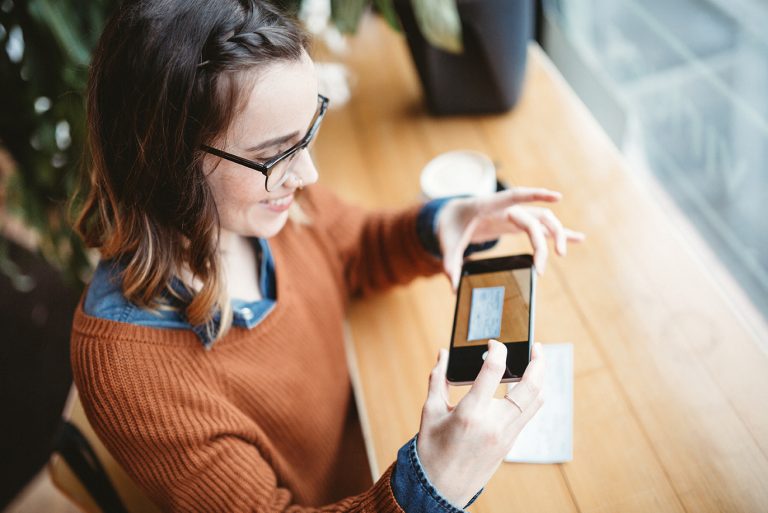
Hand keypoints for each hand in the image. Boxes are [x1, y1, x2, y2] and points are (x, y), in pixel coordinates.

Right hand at [416, 341, 544, 506]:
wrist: (440, 488)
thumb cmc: (432, 450)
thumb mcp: (430, 411)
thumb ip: (438, 379)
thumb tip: (444, 354)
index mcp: (471, 413)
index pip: (494, 370)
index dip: (497, 350)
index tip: (493, 343)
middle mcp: (494, 424)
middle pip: (530, 386)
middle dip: (538, 362)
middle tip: (536, 347)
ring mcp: (506, 435)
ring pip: (537, 401)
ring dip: (540, 379)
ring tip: (536, 364)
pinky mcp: (510, 443)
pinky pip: (529, 414)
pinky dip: (532, 396)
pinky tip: (525, 387)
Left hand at [436, 187, 585, 288]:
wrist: (453, 215)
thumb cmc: (451, 225)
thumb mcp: (446, 243)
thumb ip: (450, 263)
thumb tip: (453, 286)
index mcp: (489, 205)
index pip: (515, 196)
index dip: (535, 195)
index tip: (556, 197)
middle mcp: (507, 208)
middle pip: (534, 218)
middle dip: (542, 241)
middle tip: (541, 268)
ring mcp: (515, 215)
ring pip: (544, 220)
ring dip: (557, 234)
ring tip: (562, 254)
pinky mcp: (519, 223)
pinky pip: (543, 227)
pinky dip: (559, 232)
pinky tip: (578, 238)